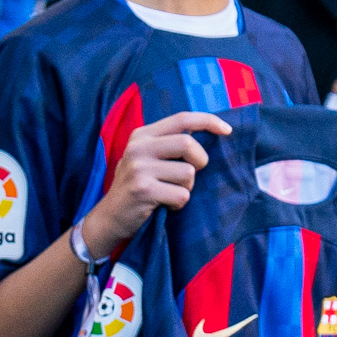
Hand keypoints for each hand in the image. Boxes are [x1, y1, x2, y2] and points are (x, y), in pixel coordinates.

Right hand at [83, 109, 231, 260]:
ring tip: (170, 193)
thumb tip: (208, 133)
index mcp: (142, 135)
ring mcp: (139, 169)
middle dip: (200, 162)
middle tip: (189, 176)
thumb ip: (169, 144)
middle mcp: (138, 148)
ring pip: (188, 173)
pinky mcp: (144, 190)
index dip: (208, 121)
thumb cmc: (137, 186)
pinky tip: (165, 205)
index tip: (227, 130)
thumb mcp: (146, 157)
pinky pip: (182, 195)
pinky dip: (179, 204)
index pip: (182, 119)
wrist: (109, 217)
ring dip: (187, 188)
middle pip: (188, 144)